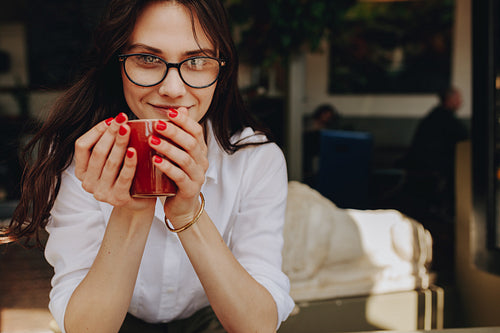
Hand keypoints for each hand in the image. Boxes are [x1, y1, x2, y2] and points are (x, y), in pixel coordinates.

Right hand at [74, 113, 154, 210]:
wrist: (139, 202)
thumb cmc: (127, 175)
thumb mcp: (112, 160)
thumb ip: (109, 144)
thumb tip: (117, 118)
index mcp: (81, 171)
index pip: (81, 146)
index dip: (96, 131)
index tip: (112, 120)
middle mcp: (88, 183)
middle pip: (98, 152)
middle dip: (111, 133)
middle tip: (123, 118)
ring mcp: (102, 193)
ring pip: (110, 163)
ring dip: (119, 143)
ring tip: (127, 128)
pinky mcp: (118, 199)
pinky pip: (124, 178)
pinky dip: (129, 163)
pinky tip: (134, 151)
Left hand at [150, 107, 208, 226]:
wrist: (181, 206)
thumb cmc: (175, 177)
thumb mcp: (177, 153)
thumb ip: (178, 133)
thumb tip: (179, 108)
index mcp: (200, 151)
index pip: (196, 131)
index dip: (184, 121)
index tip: (169, 113)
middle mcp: (202, 162)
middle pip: (191, 143)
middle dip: (174, 132)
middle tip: (157, 125)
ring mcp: (197, 176)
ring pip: (185, 159)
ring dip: (168, 148)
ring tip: (152, 141)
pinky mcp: (190, 189)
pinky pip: (179, 176)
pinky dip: (167, 167)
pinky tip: (155, 160)